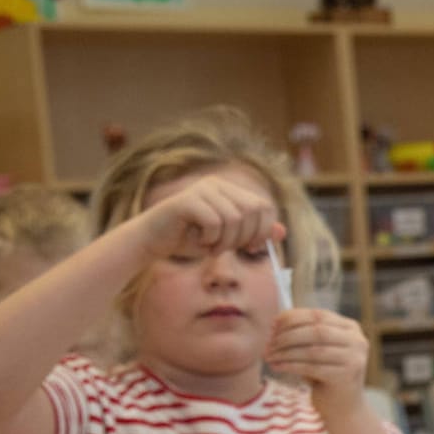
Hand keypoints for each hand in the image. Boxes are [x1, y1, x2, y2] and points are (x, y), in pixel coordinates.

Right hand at [126, 174, 284, 266]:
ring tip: (211, 247)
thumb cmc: (191, 240)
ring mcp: (202, 190)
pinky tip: (199, 241)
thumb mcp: (228, 240)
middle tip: (227, 249)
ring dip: (225, 242)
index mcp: (230, 190)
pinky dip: (211, 239)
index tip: (252, 247)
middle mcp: (217, 184)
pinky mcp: (187, 200)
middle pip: (252, 211)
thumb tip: (281, 232)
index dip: (263, 230)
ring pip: (234, 218)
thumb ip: (254, 234)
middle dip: (245, 237)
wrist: (152, 241)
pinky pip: (214, 222)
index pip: (264, 206)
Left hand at [266, 309, 369, 413]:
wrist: (343, 407)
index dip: (293, 318)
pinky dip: (290, 366)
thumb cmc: (325, 373)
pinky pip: (312, 368)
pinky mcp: (346, 377)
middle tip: (268, 343)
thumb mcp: (317, 348)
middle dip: (287, 335)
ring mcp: (354, 359)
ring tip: (269, 356)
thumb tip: (275, 321)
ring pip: (313, 350)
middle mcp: (357, 341)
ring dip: (286, 352)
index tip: (272, 324)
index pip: (318, 315)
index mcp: (351, 328)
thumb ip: (304, 332)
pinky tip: (277, 366)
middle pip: (316, 331)